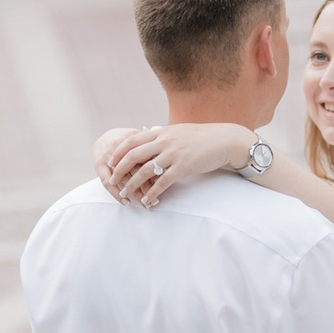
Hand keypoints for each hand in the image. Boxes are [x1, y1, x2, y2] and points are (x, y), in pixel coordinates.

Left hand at [95, 121, 250, 204]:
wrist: (224, 140)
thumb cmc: (201, 138)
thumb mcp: (178, 132)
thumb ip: (162, 136)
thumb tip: (148, 136)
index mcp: (161, 132)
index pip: (131, 140)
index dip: (118, 152)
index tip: (109, 162)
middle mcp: (164, 141)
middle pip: (133, 155)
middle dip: (119, 169)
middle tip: (111, 180)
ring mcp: (173, 154)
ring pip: (145, 171)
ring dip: (132, 184)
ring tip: (125, 194)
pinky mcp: (183, 167)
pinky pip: (163, 182)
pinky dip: (153, 193)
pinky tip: (148, 201)